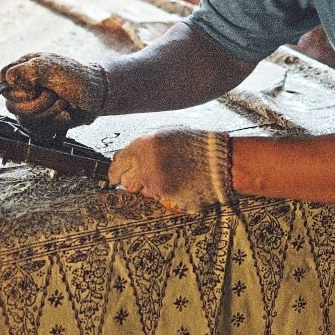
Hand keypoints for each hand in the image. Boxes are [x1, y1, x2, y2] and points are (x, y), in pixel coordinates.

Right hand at [0, 52, 106, 134]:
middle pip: (11, 104)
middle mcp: (24, 87)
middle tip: (53, 94)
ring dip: (48, 112)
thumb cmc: (76, 76)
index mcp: (24, 69)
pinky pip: (36, 129)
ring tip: (62, 103)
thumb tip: (6, 79)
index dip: (13, 88)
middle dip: (37, 103)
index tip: (32, 88)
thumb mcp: (51, 67)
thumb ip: (26, 71)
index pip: (2, 80)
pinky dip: (54, 122)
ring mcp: (31, 105)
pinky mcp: (40, 120)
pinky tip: (64, 114)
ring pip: (24, 119)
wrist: (97, 95)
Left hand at [109, 129, 232, 213]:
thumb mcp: (166, 135)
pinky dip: (166, 193)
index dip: (115, 171)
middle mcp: (145, 166)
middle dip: (133, 180)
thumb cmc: (195, 145)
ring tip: (170, 176)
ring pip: (143, 191)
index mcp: (143, 146)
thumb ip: (143, 146)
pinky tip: (180, 183)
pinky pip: (159, 198)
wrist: (219, 161)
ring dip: (151, 187)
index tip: (115, 176)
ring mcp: (155, 184)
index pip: (117, 163)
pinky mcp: (166, 198)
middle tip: (146, 176)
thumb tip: (125, 157)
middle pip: (126, 181)